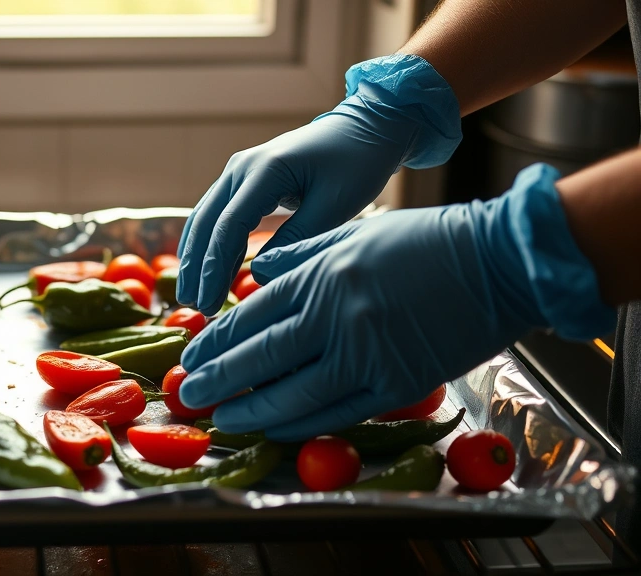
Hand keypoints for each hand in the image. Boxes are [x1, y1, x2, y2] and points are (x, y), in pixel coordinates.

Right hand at [176, 54, 462, 315]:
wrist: (365, 127)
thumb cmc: (358, 163)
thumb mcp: (336, 205)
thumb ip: (298, 238)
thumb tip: (261, 275)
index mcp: (266, 170)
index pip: (229, 225)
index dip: (215, 268)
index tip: (208, 301)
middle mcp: (242, 167)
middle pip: (206, 223)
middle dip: (197, 267)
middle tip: (194, 306)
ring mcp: (239, 171)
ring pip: (204, 219)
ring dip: (196, 257)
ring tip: (190, 295)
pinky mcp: (243, 180)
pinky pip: (217, 215)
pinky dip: (209, 244)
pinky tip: (206, 271)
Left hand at [177, 164, 614, 440]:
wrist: (500, 260)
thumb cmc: (428, 240)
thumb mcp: (356, 231)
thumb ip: (302, 254)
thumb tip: (256, 271)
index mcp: (322, 273)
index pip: (252, 314)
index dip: (217, 339)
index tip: (192, 354)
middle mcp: (335, 313)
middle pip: (261, 355)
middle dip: (218, 377)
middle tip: (188, 393)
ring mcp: (366, 352)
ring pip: (292, 392)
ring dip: (251, 409)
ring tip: (221, 418)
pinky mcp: (397, 382)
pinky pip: (337, 410)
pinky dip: (301, 423)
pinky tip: (274, 428)